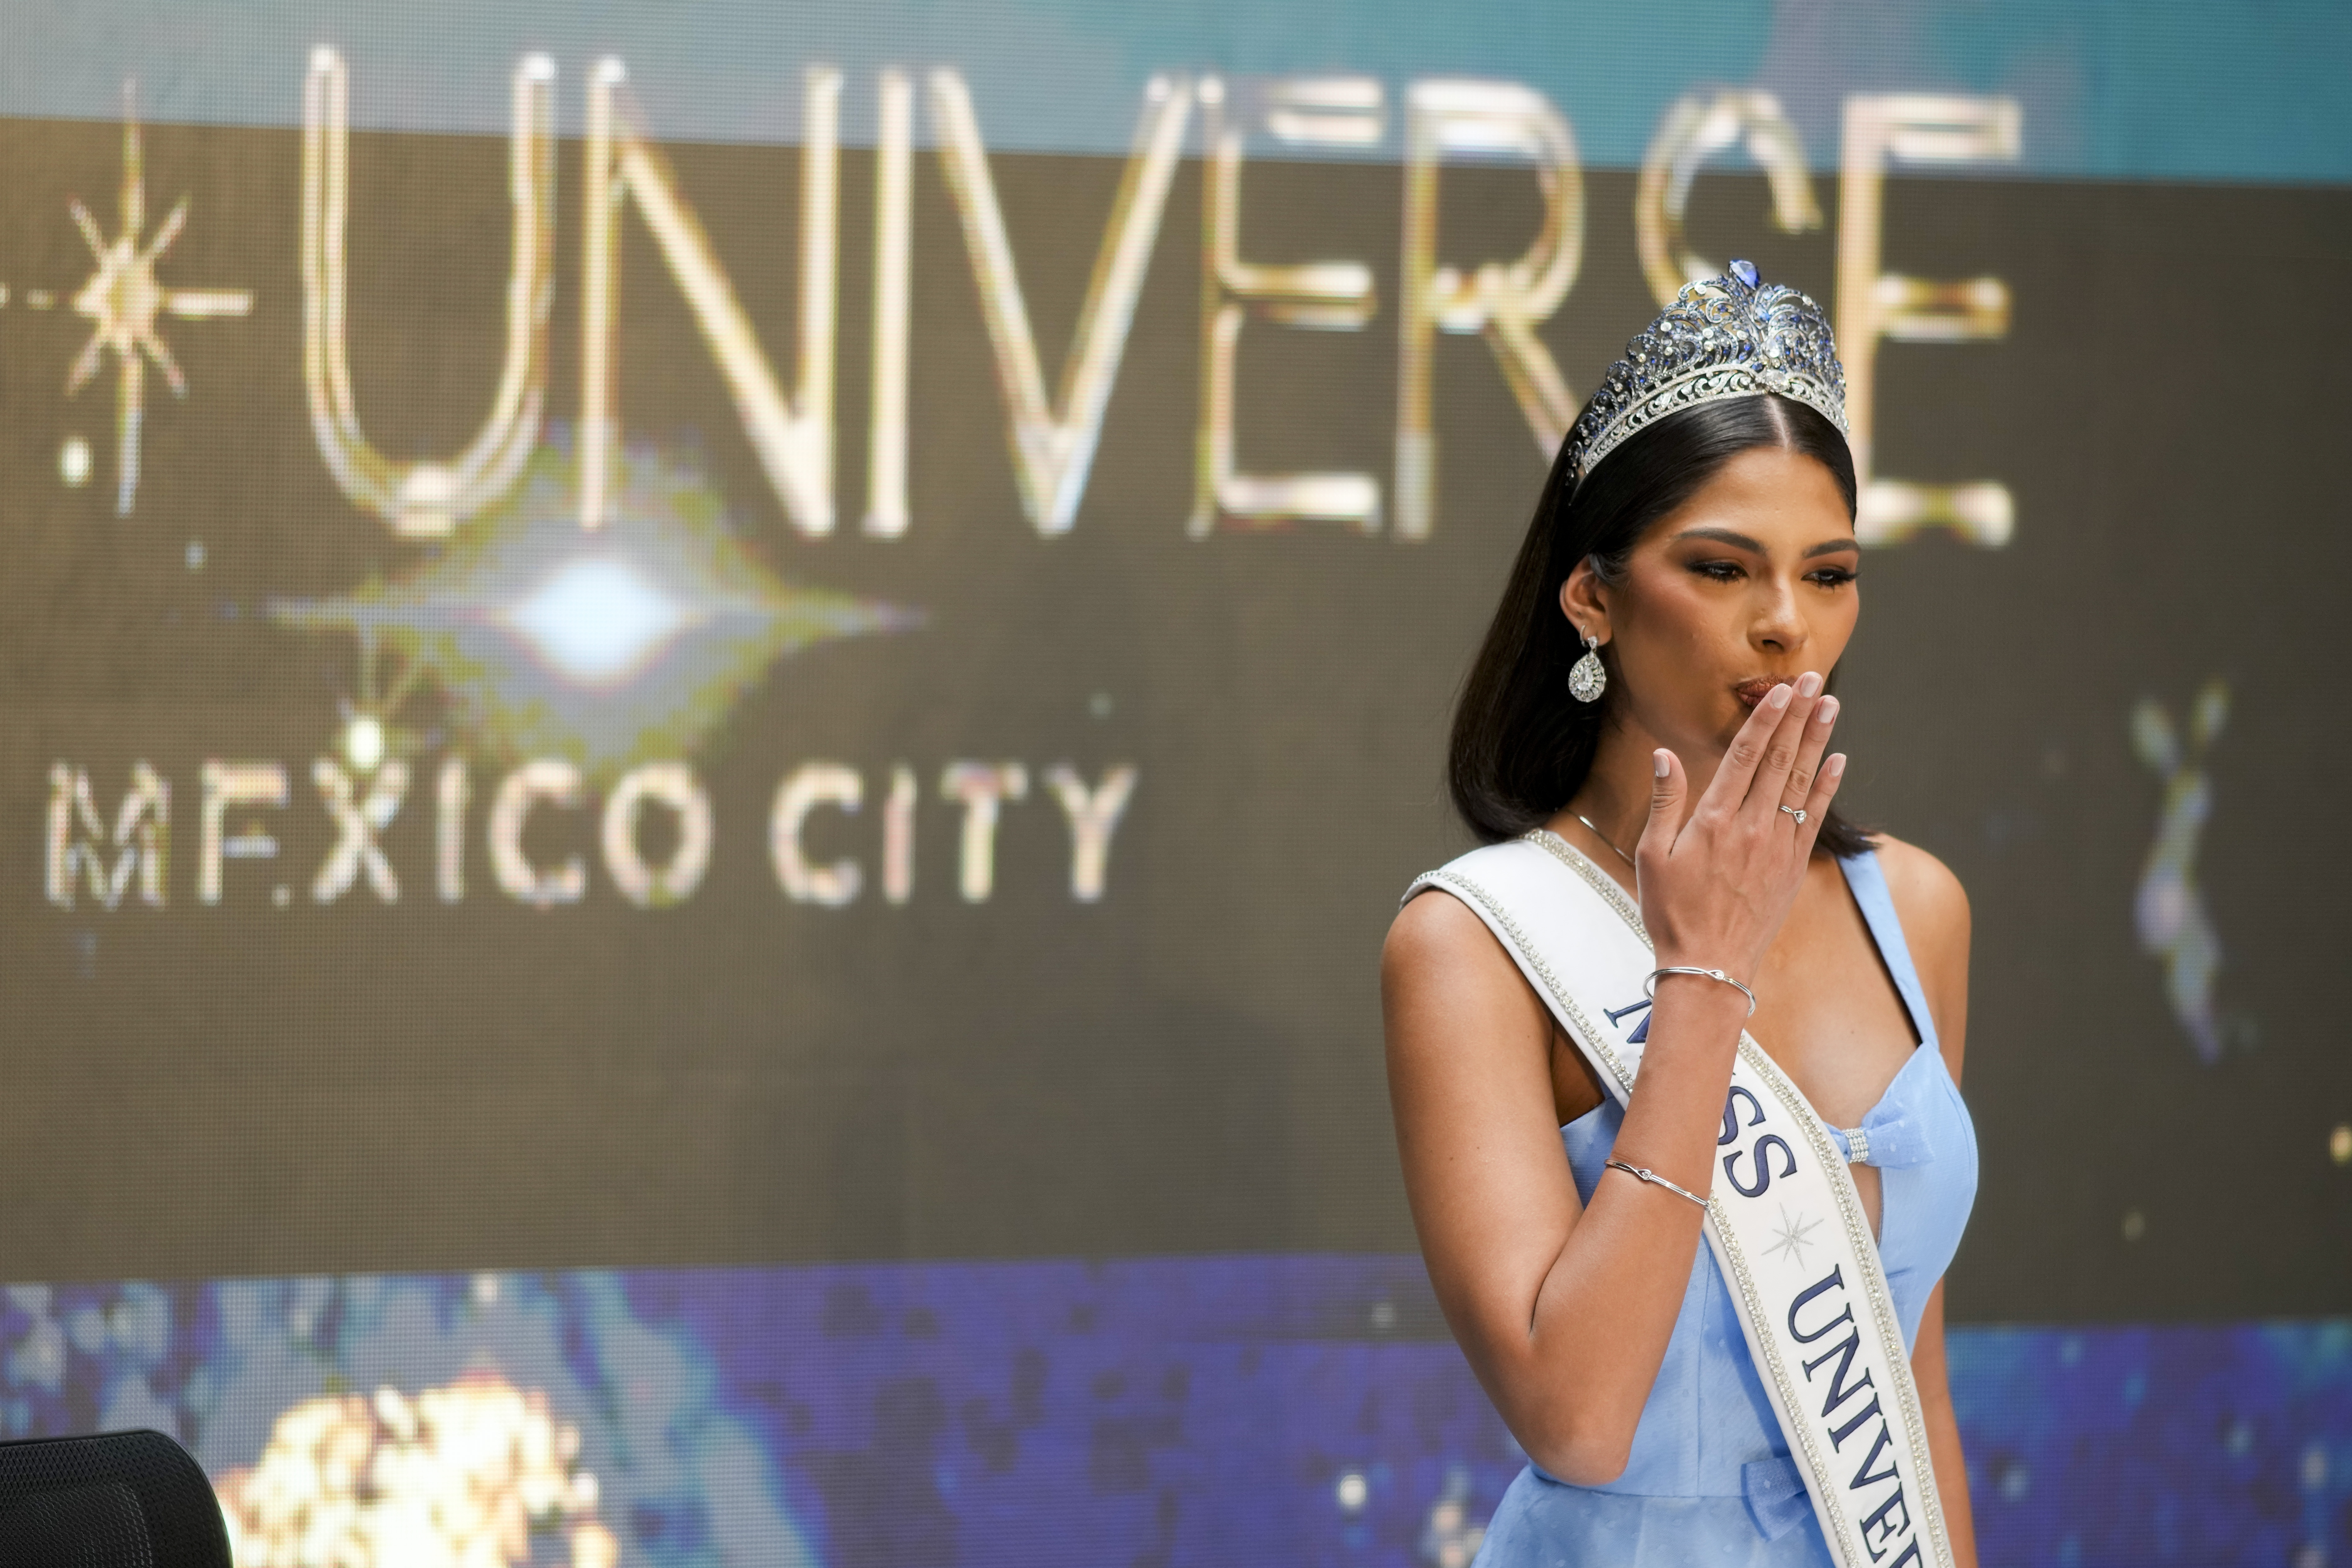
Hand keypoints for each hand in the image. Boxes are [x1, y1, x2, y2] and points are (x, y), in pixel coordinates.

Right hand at [1635, 672, 1845, 986]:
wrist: (1709, 968)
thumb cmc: (1671, 912)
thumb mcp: (1652, 856)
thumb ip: (1664, 802)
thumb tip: (1664, 756)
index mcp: (1714, 822)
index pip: (1744, 756)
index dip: (1765, 719)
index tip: (1781, 689)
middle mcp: (1752, 828)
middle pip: (1779, 760)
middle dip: (1797, 716)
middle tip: (1816, 680)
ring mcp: (1777, 847)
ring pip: (1800, 782)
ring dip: (1817, 741)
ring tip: (1831, 706)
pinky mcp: (1791, 866)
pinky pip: (1814, 818)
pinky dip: (1826, 787)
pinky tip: (1837, 761)